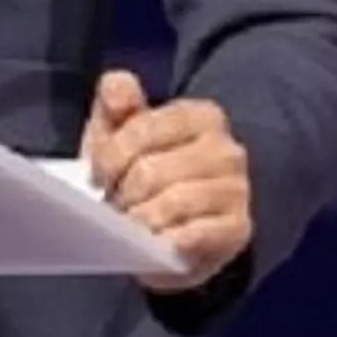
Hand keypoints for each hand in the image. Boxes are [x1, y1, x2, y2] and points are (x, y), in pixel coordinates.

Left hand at [80, 70, 252, 292]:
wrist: (169, 228)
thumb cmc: (140, 170)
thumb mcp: (120, 129)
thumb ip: (115, 97)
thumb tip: (117, 93)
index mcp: (200, 115)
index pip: (142, 128)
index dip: (110, 156)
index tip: (98, 175)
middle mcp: (226, 149)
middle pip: (151, 171)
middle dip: (122, 193)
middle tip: (113, 205)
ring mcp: (237, 190)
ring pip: (172, 203)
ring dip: (140, 220)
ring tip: (130, 224)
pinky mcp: (238, 229)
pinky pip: (195, 235)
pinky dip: (167, 241)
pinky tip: (154, 243)